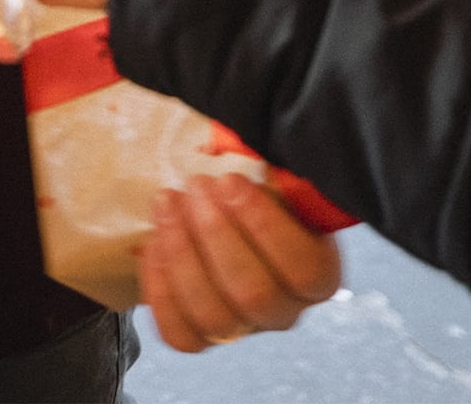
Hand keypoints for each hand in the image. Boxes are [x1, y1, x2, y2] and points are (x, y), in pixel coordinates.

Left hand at [141, 173, 342, 352]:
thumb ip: (265, 157)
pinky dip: (161, 288)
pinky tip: (154, 240)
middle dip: (216, 234)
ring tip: (167, 202)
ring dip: (183, 254)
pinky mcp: (200, 334)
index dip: (265, 227)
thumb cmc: (245, 181)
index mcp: (316, 269)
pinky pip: (180, 333)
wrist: (213, 207)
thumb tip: (243, 137)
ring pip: (215, 317)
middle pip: (254, 294)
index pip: (305, 270)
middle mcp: (284, 308)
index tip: (230, 181)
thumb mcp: (265, 164)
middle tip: (195, 186)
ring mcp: (242, 327)